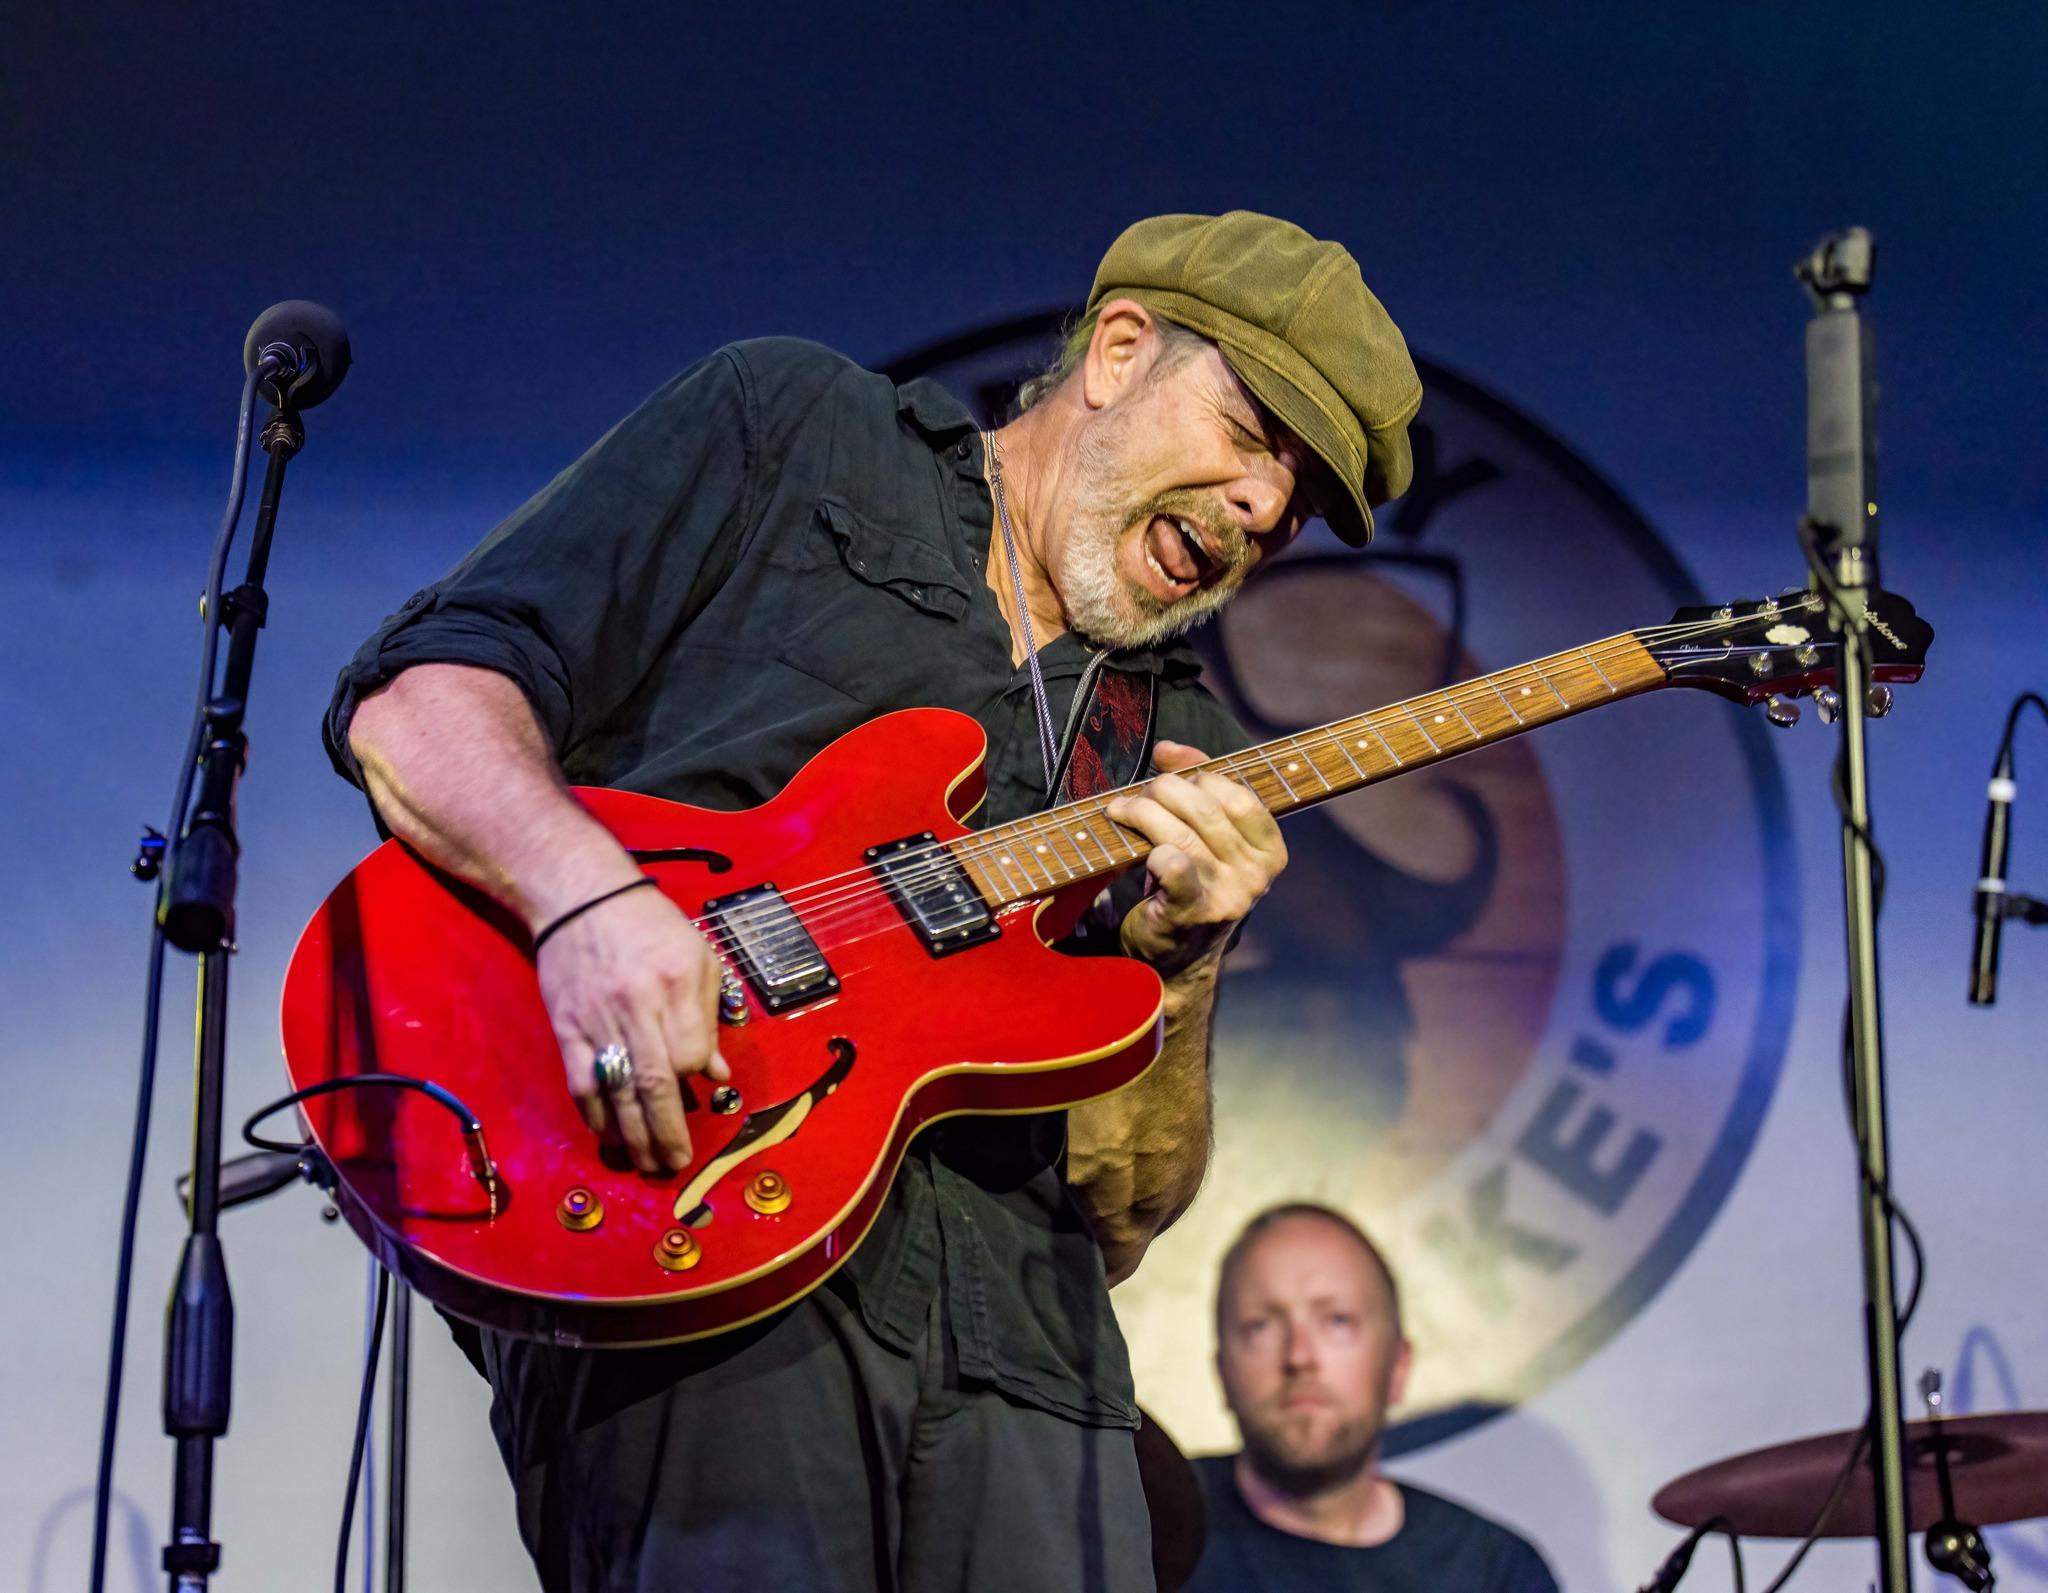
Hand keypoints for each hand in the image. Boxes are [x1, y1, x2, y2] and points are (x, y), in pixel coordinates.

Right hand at [535, 881, 730, 1173]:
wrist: (581, 896)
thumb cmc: (650, 925)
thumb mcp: (698, 956)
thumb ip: (710, 1014)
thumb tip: (716, 1073)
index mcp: (676, 983)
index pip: (688, 1053)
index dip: (693, 1079)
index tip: (698, 1092)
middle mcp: (636, 1005)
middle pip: (654, 1083)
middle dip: (666, 1133)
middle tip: (675, 1165)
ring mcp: (597, 1020)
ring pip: (616, 1091)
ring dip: (631, 1135)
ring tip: (645, 1163)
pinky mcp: (567, 1028)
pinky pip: (582, 1081)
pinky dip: (596, 1113)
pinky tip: (608, 1134)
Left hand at [1105, 740, 1286, 977]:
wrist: (1176, 960)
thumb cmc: (1191, 888)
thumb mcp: (1208, 839)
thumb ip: (1199, 789)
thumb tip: (1170, 749)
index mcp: (1270, 850)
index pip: (1238, 794)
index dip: (1198, 773)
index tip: (1165, 770)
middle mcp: (1257, 874)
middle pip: (1204, 807)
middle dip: (1161, 791)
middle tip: (1135, 798)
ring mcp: (1229, 895)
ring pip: (1180, 831)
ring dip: (1141, 812)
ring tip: (1120, 812)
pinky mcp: (1195, 913)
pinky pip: (1174, 865)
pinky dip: (1152, 850)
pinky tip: (1137, 850)